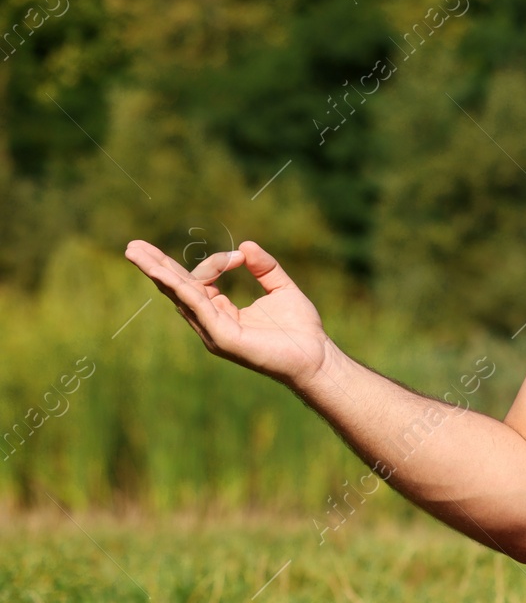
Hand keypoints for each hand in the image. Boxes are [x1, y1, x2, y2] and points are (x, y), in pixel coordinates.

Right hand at [123, 239, 332, 386]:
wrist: (318, 357)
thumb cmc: (302, 330)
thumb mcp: (282, 289)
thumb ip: (265, 268)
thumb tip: (246, 245)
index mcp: (223, 312)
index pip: (201, 281)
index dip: (214, 262)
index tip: (239, 256)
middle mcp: (212, 323)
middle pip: (178, 290)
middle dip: (156, 267)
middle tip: (131, 246)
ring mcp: (214, 332)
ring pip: (181, 297)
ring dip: (159, 274)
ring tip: (135, 254)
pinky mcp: (223, 338)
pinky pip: (198, 308)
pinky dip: (183, 289)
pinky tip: (165, 274)